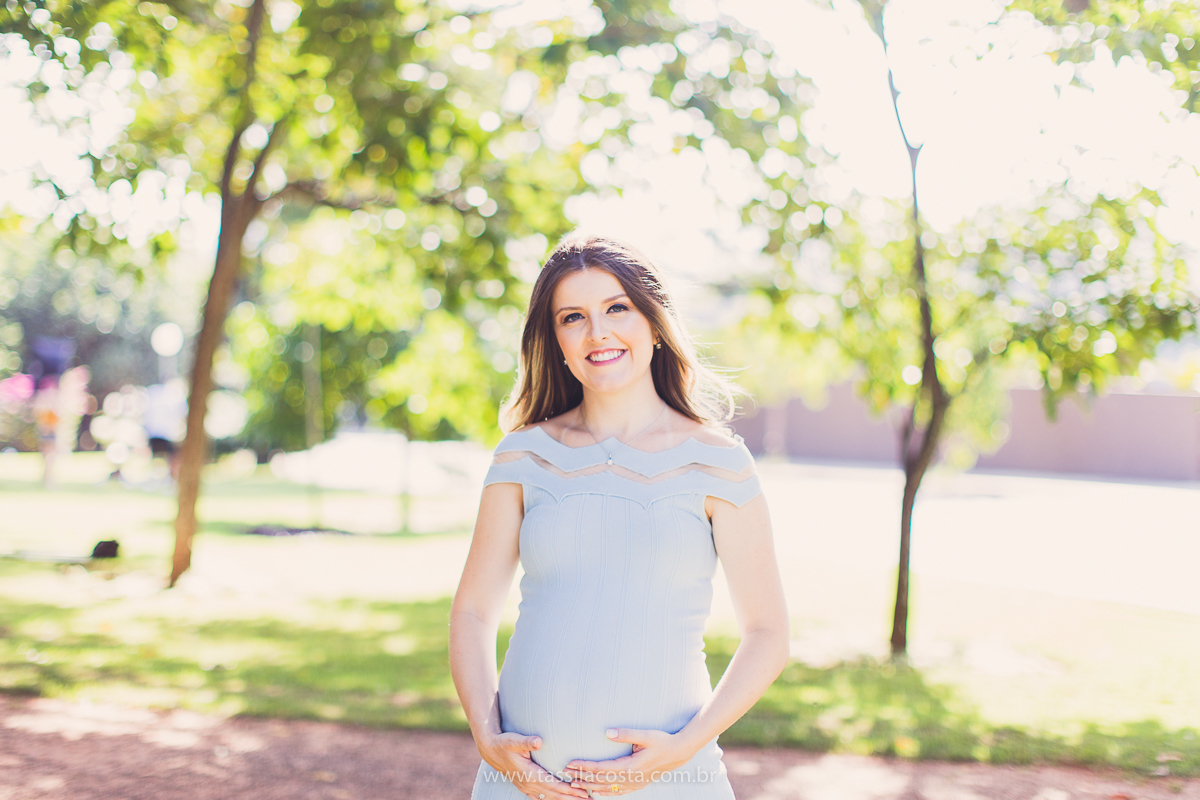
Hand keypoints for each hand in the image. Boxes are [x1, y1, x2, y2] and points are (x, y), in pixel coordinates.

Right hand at [477, 732, 590, 799]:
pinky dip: (552, 799)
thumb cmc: (504, 743)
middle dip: (572, 798)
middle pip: (554, 794)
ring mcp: (526, 787)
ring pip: (548, 798)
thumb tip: (538, 741)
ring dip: (564, 799)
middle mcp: (528, 784)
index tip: (582, 791)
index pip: (553, 785)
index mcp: (529, 774)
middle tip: (588, 799)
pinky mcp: (525, 786)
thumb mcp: (513, 740)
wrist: (490, 750)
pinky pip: (541, 797)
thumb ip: (526, 742)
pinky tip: (561, 799)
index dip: (568, 789)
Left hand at [561, 728, 694, 795]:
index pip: (601, 768)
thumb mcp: (646, 735)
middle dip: (582, 777)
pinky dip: (605, 792)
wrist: (679, 753)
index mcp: (631, 766)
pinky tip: (596, 791)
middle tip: (565, 773)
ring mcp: (634, 783)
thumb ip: (627, 734)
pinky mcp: (638, 784)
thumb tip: (608, 732)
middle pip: (601, 780)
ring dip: (590, 786)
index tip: (571, 763)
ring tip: (574, 783)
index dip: (585, 766)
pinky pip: (618, 792)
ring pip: (607, 788)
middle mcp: (631, 778)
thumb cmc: (662, 741)